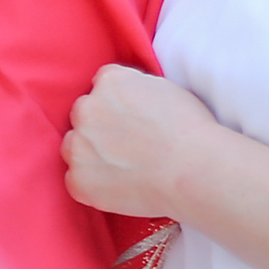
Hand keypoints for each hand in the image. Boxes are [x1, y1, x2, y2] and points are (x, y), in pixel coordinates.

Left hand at [62, 64, 216, 217]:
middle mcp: (87, 108)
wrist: (193, 172)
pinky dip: (92, 185)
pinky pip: (76, 180)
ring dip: (90, 154)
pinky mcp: (79, 180)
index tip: (132, 120)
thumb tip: (126, 99)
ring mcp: (79, 145)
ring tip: (123, 168)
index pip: (102, 86)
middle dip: (100, 127)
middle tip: (128, 146)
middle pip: (84, 115)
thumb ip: (135, 87)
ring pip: (74, 146)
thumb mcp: (164, 88)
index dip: (118, 104)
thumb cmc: (190, 131)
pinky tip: (119, 187)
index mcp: (109, 81)